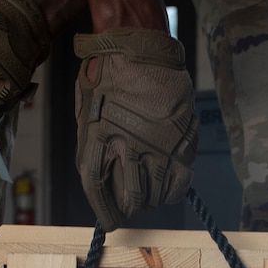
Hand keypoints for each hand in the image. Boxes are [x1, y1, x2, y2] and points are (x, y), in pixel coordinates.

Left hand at [73, 28, 197, 227]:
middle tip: (129, 207)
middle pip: (128, 194)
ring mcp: (158, 141)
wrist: (139, 45)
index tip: (109, 221)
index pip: (97, 187)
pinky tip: (168, 189)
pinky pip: (180, 179)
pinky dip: (173, 191)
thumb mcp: (86, 110)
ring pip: (155, 191)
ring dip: (150, 200)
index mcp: (98, 136)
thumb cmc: (107, 76)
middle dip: (127, 207)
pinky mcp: (181, 138)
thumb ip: (92, 145)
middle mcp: (128, 142)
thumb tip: (102, 180)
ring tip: (148, 197)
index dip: (104, 210)